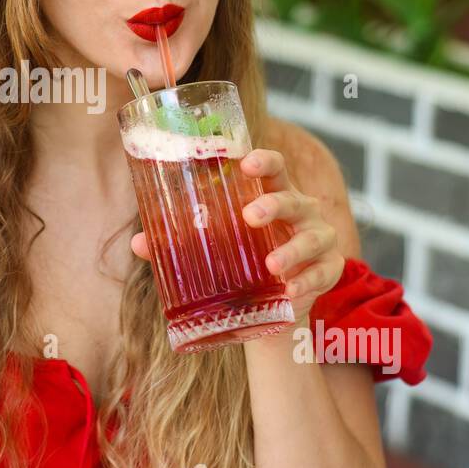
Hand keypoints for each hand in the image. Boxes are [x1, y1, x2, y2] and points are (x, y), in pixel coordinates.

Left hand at [130, 147, 344, 325]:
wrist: (272, 308)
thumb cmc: (243, 262)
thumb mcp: (214, 249)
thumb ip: (179, 244)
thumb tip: (138, 243)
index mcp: (273, 194)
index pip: (275, 167)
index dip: (263, 160)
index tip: (245, 163)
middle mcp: (301, 211)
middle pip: (292, 197)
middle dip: (273, 204)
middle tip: (249, 216)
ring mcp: (320, 239)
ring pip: (311, 236)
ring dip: (291, 249)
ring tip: (271, 265)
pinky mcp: (330, 269)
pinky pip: (323, 272)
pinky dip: (306, 281)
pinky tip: (290, 290)